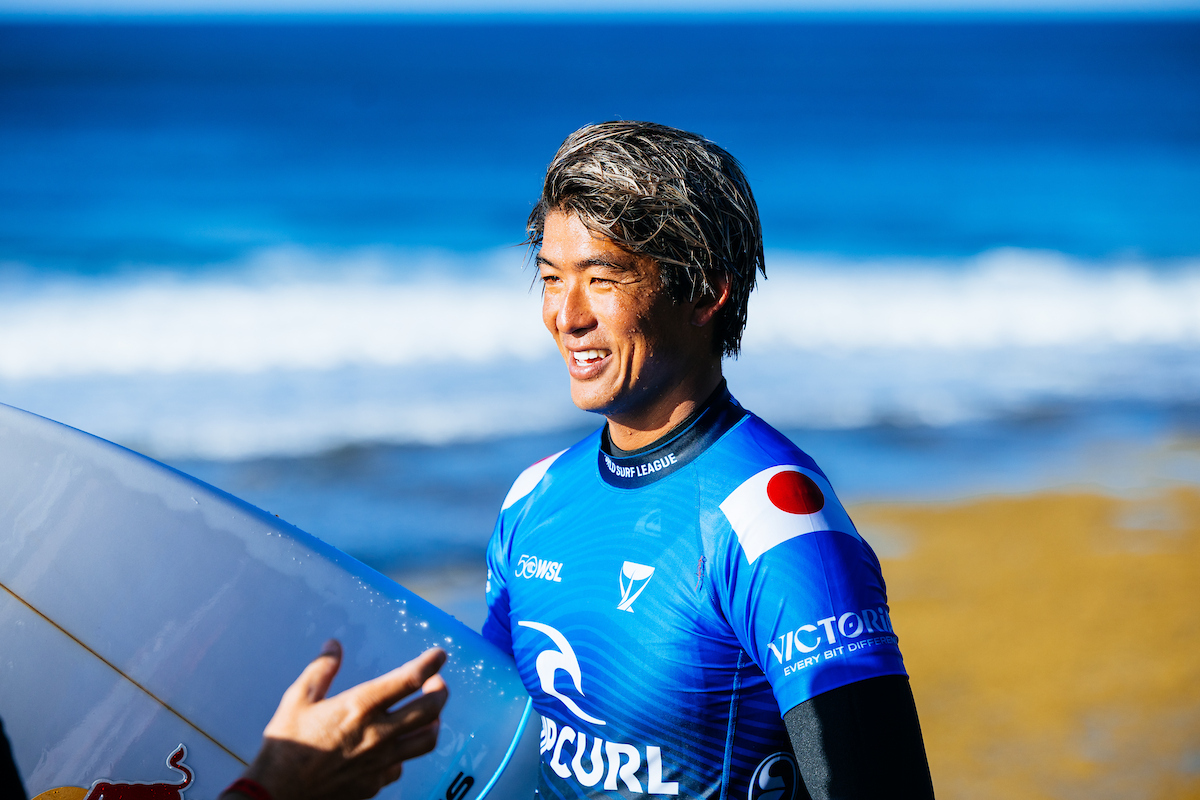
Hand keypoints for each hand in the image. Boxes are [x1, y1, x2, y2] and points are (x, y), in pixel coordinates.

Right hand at [226, 640, 448, 799]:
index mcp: (361, 707)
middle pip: (431, 710)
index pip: (410, 679)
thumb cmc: (285, 745)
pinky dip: (404, 752)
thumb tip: (333, 645)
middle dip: (441, 692)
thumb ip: (321, 670)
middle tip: (436, 683)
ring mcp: (381, 761)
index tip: (439, 655)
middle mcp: (379, 733)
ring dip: (433, 723)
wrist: (278, 794)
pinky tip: (395, 746)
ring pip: (426, 740)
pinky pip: (402, 765)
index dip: (431, 663)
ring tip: (429, 714)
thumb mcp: (298, 699)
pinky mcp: (375, 783)